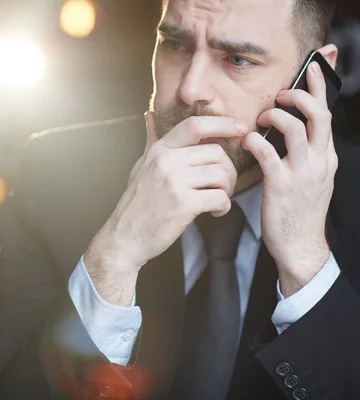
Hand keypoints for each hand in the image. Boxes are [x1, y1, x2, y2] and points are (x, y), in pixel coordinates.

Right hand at [84, 112, 246, 305]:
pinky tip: (215, 212)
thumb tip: (149, 115)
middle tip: (224, 185)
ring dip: (227, 189)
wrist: (125, 236)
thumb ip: (151, 141)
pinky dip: (224, 206)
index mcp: (159, 151)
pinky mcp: (183, 205)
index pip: (195, 126)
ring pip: (222, 174)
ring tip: (218, 199)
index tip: (239, 128)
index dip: (222, 124)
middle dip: (228, 170)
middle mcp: (166, 162)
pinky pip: (220, 197)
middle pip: (216, 152)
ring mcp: (174, 183)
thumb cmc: (136, 203)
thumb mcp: (141, 166)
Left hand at [242, 61, 336, 297]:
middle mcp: (319, 161)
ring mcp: (302, 173)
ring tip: (259, 119)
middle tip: (278, 95)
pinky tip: (246, 142)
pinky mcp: (281, 185)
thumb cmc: (298, 211)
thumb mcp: (310, 178)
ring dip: (275, 116)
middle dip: (298, 96)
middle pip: (318, 115)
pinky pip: (268, 154)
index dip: (319, 88)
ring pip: (295, 128)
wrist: (300, 246)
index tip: (313, 67)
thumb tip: (287, 131)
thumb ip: (303, 154)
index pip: (326, 115)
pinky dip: (255, 142)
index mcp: (326, 157)